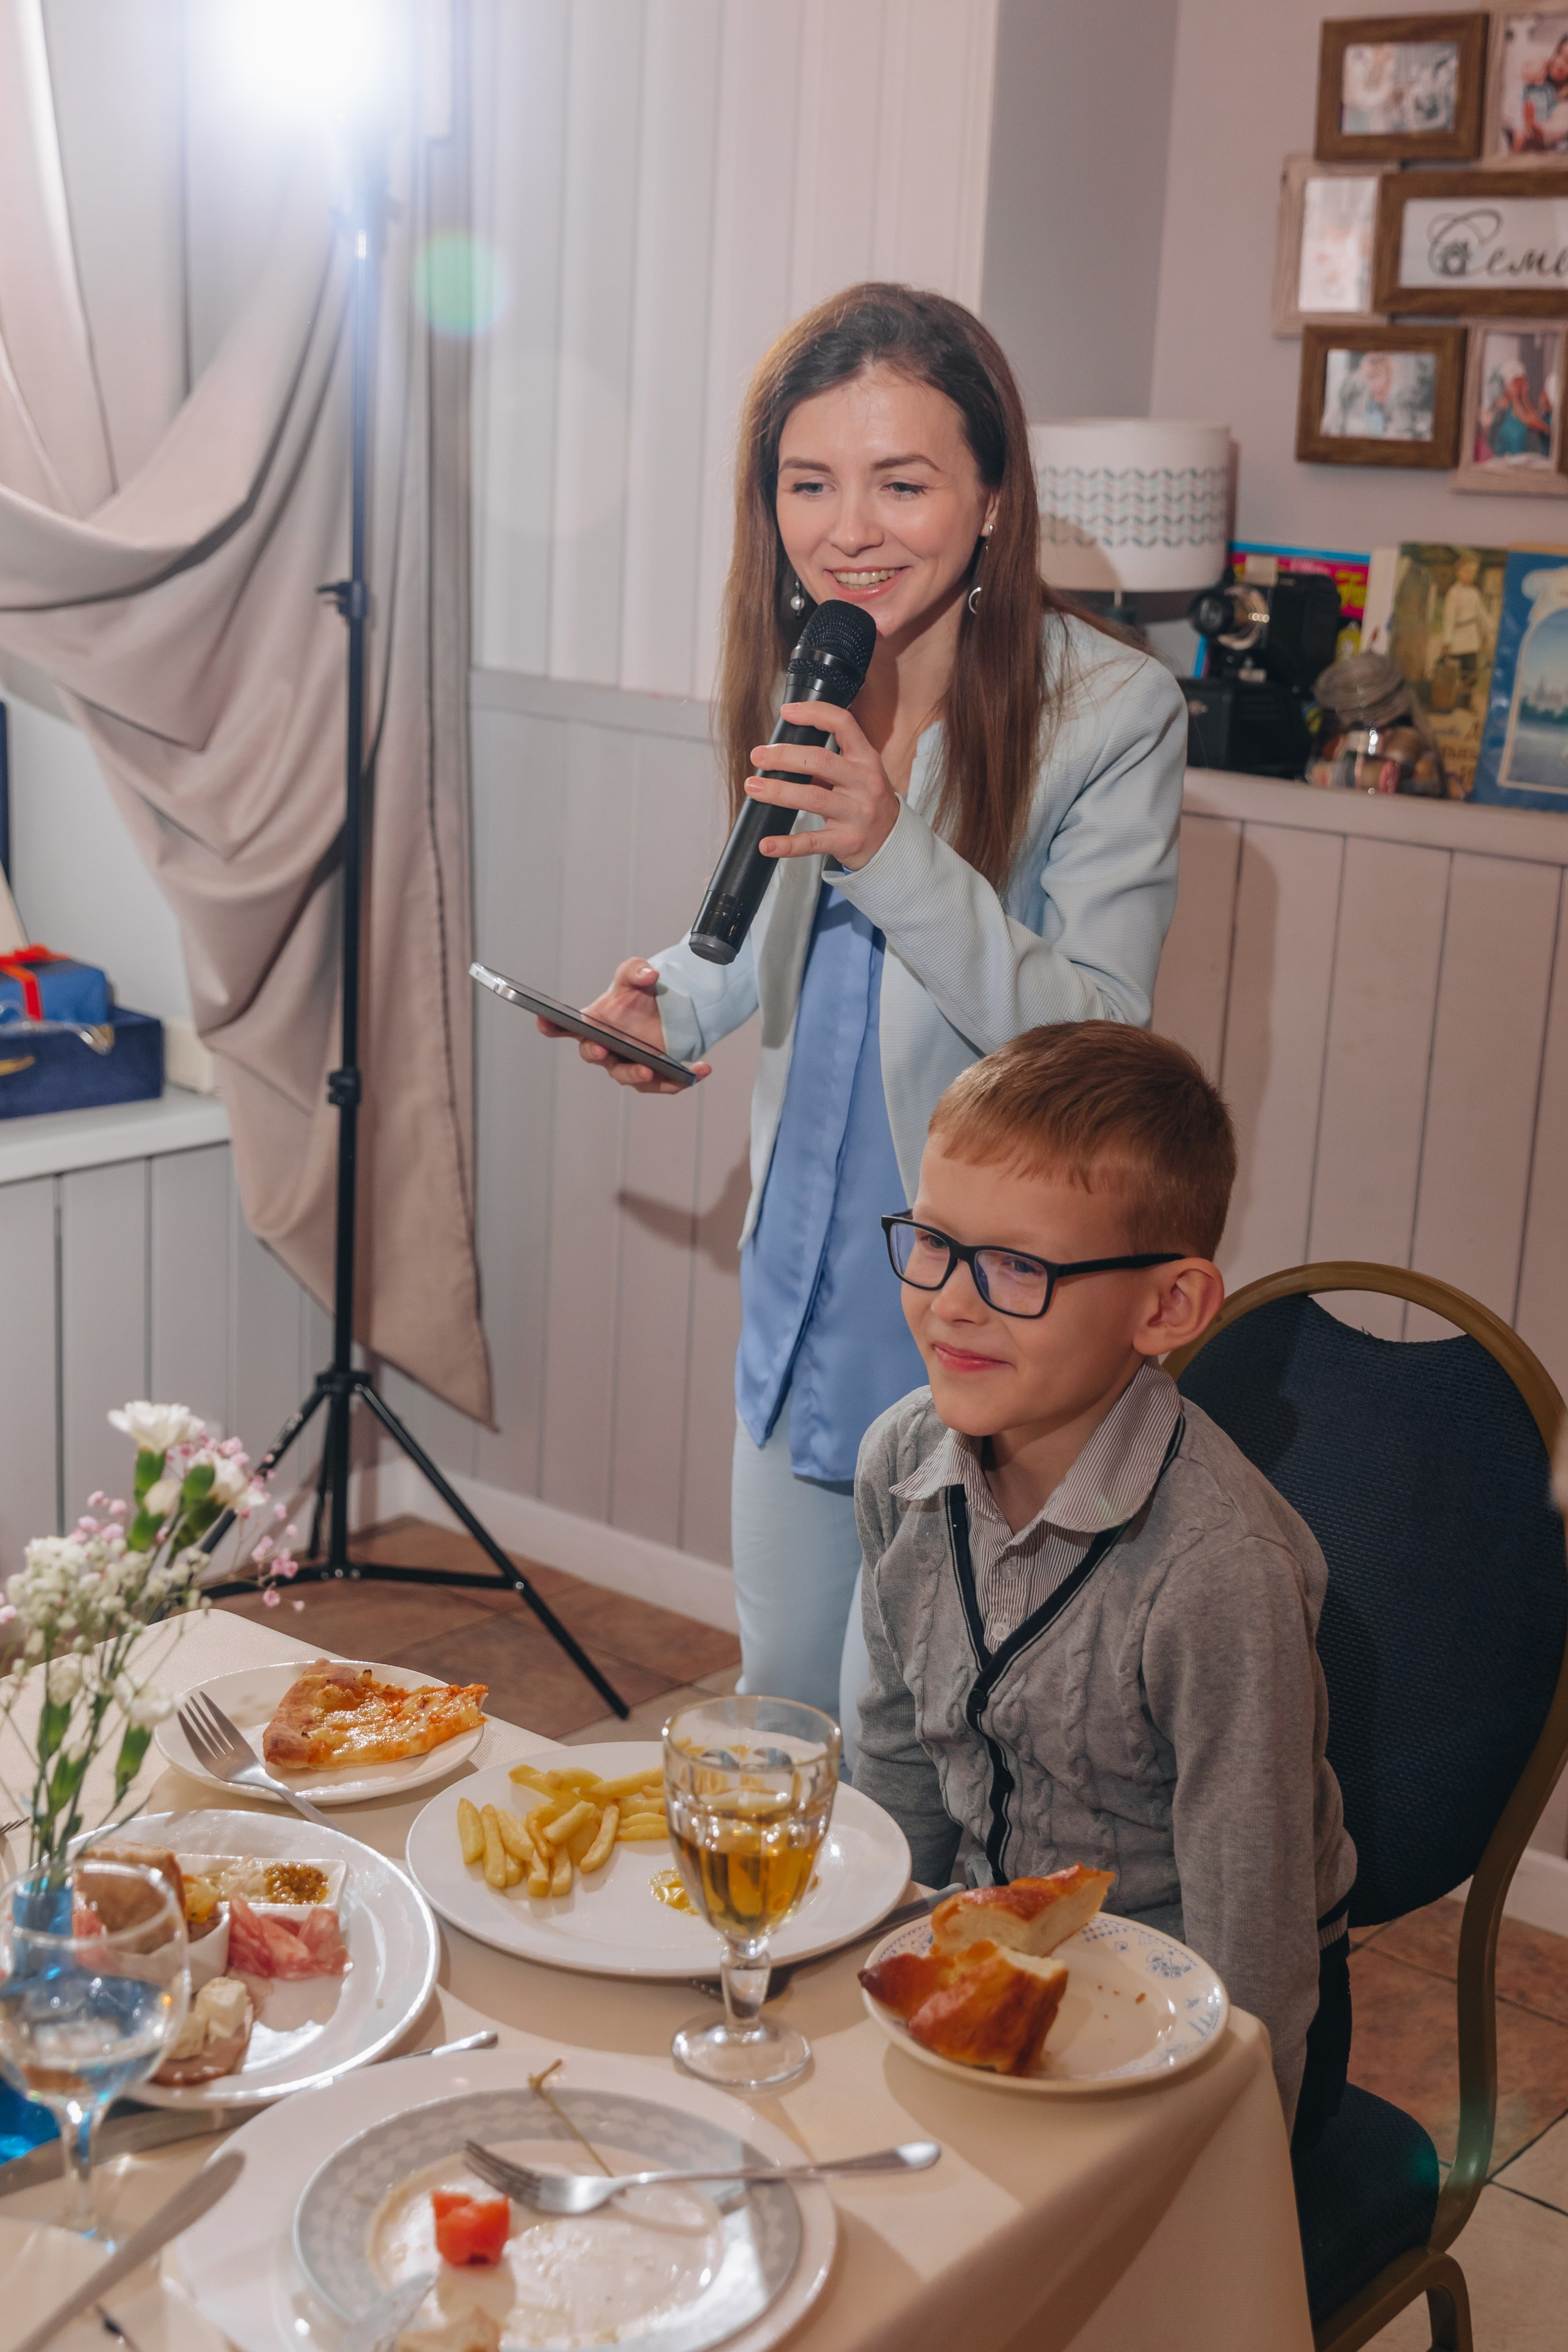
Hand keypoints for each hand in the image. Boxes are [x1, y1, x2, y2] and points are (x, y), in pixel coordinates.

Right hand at [534, 958, 708, 1093]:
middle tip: (602, 1049)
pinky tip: (701, 1069)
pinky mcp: (654, 1076)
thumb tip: (649, 975)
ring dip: (637, 1075)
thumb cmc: (639, 995)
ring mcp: (629, 1065)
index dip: (550, 1026)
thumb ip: (637, 970)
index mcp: (593, 1024)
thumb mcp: (636, 974)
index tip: (543, 1020)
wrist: (668, 1011)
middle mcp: (606, 1049)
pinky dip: (682, 1079)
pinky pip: (666, 1083)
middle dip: (596, 1054)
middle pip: (594, 1056)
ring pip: (628, 1076)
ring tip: (651, 1070)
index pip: (564, 1028)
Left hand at [746, 701, 900, 870]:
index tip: (786, 712)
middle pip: (820, 761)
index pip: (843, 724)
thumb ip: (829, 761)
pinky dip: (786, 844)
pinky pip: (812, 842)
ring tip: (753, 787)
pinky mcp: (847, 842)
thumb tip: (781, 752)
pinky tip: (766, 844)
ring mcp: (857, 814)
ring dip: (777, 791)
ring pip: (812, 797)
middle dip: (784, 756)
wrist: (892, 842)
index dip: (813, 713)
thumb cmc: (866, 801)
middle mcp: (865, 783)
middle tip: (758, 756)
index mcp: (866, 759)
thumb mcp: (859, 774)